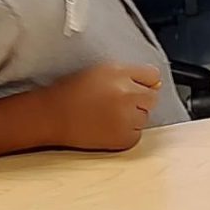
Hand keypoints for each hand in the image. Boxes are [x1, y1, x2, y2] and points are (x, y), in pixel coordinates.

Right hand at [44, 62, 162, 152]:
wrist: (53, 116)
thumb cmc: (73, 92)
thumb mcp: (101, 72)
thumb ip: (129, 74)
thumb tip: (157, 84)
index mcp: (120, 73)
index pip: (153, 75)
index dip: (143, 82)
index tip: (133, 87)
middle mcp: (127, 94)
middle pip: (152, 98)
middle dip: (139, 100)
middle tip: (115, 103)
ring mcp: (127, 118)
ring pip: (145, 117)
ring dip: (133, 117)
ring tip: (107, 116)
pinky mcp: (125, 138)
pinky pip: (137, 134)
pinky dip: (126, 133)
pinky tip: (107, 127)